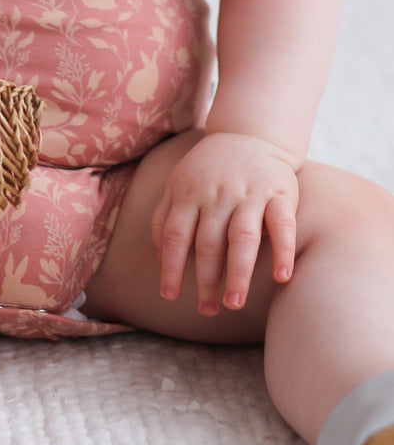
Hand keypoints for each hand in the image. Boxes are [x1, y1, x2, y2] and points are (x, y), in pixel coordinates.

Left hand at [150, 132, 298, 314]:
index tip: (169, 295)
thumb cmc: (209, 169)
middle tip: (207, 310)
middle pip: (209, 242)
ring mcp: (250, 193)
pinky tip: (282, 277)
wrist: (251, 134)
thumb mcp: (179, 184)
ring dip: (238, 273)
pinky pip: (282, 224)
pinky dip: (284, 250)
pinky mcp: (280, 193)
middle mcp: (218, 193)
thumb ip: (164, 217)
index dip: (172, 266)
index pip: (176, 234)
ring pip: (242, 237)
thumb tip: (160, 261)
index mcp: (190, 192)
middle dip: (207, 279)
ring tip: (234, 304)